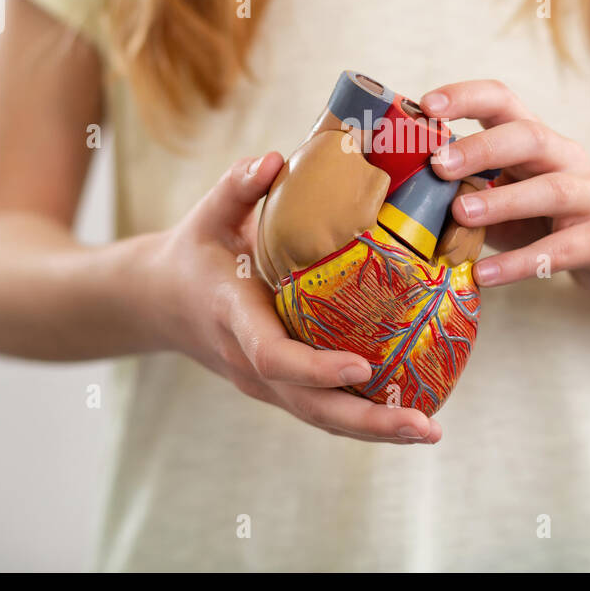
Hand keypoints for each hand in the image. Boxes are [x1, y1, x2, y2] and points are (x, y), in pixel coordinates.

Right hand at [142, 154, 442, 443]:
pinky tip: (409, 418)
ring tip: (429, 431)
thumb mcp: (210, 213)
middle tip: (426, 426)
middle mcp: (250, 361)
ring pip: (320, 418)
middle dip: (368, 420)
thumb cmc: (196, 251)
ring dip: (375, 429)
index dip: (316, 367)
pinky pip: (322, 411)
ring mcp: (264, 384)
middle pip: (310, 406)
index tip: (362, 365)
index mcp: (234, 318)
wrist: (160, 301)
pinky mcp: (279, 389)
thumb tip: (275, 159)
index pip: (273, 355)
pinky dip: (364, 420)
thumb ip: (239, 186)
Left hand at [421, 80, 589, 293]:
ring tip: (461, 213)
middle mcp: (566, 157)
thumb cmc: (547, 215)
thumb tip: (402, 196)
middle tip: (438, 164)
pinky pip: (559, 251)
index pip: (503, 101)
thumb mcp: (507, 192)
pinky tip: (484, 275)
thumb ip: (466, 189)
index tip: (427, 104)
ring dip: (503, 201)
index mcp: (536, 139)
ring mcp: (589, 196)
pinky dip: (519, 263)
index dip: (466, 96)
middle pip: (529, 138)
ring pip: (551, 190)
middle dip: (482, 147)